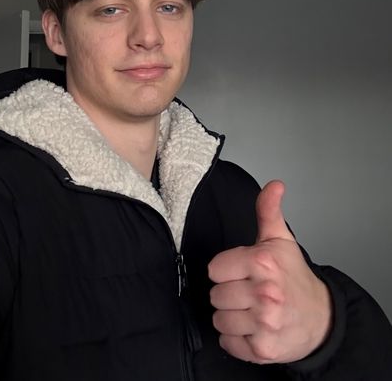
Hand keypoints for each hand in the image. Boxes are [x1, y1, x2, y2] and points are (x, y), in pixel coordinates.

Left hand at [208, 180, 331, 363]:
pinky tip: (253, 328)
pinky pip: (228, 343)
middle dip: (229, 294)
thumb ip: (268, 211)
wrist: (321, 318)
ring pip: (219, 320)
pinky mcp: (262, 349)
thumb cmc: (295, 278)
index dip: (226, 271)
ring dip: (232, 317)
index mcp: (262, 262)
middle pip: (215, 296)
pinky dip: (237, 339)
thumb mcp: (280, 240)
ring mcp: (264, 323)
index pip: (214, 269)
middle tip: (248, 292)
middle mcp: (264, 293)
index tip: (241, 272)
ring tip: (251, 311)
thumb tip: (274, 185)